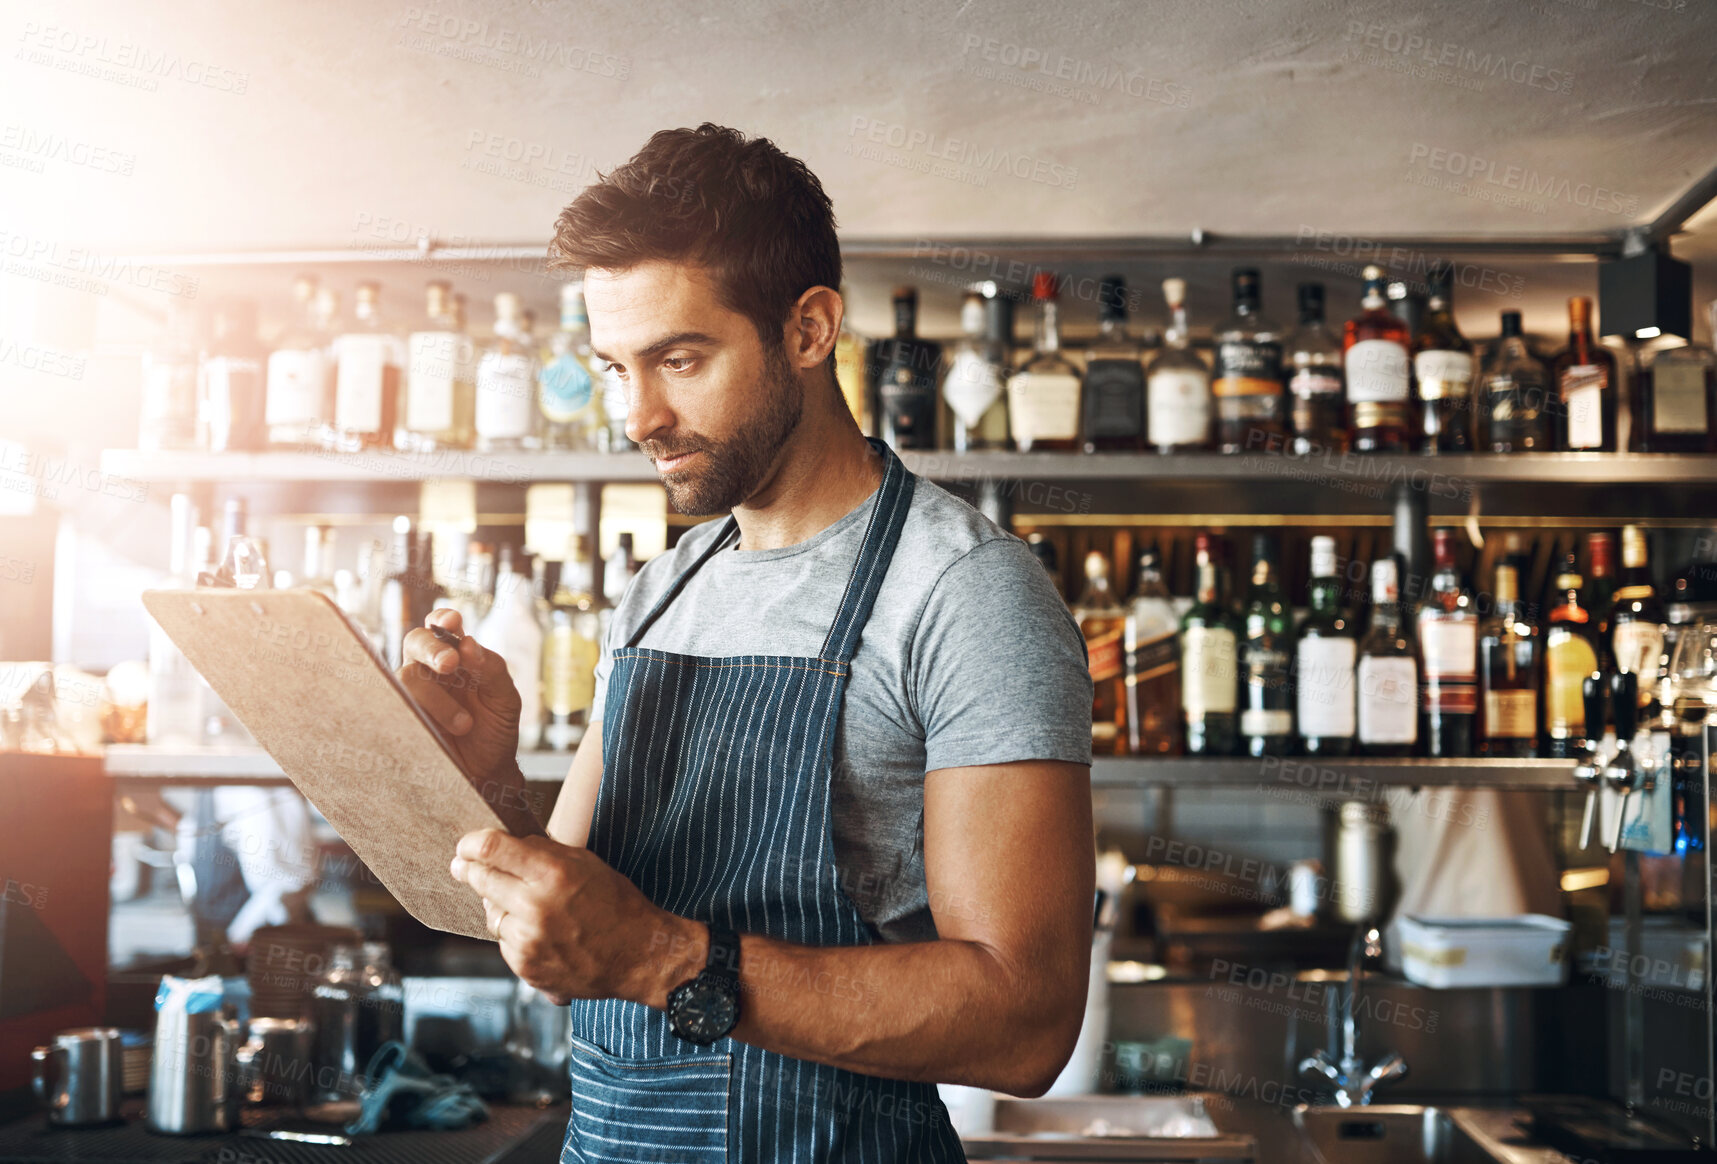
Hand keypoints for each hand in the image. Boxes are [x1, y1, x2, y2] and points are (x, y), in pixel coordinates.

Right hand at [399, 609, 520, 781]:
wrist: (487, 773)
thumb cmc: (495, 730)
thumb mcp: (504, 699)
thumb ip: (491, 670)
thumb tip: (468, 644)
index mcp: (456, 657)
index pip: (441, 626)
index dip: (442, 618)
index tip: (453, 621)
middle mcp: (429, 670)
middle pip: (415, 642)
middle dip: (431, 649)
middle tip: (450, 664)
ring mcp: (412, 694)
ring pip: (406, 676)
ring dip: (436, 697)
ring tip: (464, 724)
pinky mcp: (400, 718)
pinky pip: (393, 707)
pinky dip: (413, 714)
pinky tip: (433, 731)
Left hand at [450, 829, 698, 1006]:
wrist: (639, 956)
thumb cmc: (617, 904)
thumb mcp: (586, 863)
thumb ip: (543, 852)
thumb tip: (506, 845)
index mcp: (552, 874)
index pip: (491, 849)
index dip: (471, 843)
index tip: (466, 845)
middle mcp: (535, 908)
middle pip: (480, 880)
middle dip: (470, 870)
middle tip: (463, 866)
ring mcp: (528, 941)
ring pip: (490, 915)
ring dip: (499, 906)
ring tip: (526, 905)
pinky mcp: (525, 968)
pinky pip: (503, 943)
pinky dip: (514, 934)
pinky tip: (539, 932)